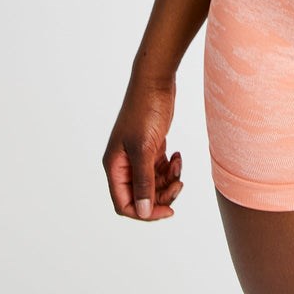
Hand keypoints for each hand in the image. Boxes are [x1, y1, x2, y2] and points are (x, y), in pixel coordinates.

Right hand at [103, 74, 182, 220]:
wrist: (156, 80)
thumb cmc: (145, 110)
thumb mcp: (145, 148)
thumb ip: (144, 181)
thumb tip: (143, 211)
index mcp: (115, 166)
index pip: (124, 203)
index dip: (145, 212)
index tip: (169, 210)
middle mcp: (124, 163)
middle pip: (141, 196)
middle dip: (162, 194)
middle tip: (179, 184)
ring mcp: (138, 155)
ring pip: (153, 183)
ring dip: (168, 180)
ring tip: (179, 165)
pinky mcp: (151, 146)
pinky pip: (160, 168)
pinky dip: (171, 167)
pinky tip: (177, 155)